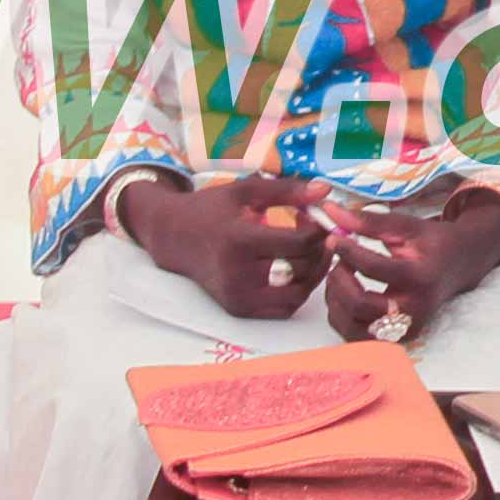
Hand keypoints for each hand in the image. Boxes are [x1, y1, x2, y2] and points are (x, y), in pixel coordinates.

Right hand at [118, 171, 331, 321]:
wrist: (174, 237)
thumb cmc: (211, 210)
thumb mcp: (246, 191)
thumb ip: (288, 190)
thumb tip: (325, 190)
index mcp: (240, 240)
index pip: (300, 243)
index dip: (319, 231)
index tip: (320, 219)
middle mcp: (238, 274)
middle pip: (302, 269)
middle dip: (319, 250)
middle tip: (319, 234)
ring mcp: (237, 296)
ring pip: (298, 295)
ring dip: (313, 275)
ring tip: (311, 253)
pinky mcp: (238, 309)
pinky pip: (282, 308)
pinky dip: (297, 291)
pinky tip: (295, 269)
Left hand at [318, 186, 499, 351]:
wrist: (458, 266)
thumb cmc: (431, 243)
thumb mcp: (405, 226)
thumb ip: (368, 221)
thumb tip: (331, 212)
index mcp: (420, 277)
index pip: (373, 268)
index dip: (347, 251)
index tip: (333, 239)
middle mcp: (414, 309)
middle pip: (359, 304)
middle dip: (339, 280)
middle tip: (337, 260)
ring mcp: (405, 329)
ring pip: (351, 325)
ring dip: (336, 299)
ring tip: (340, 275)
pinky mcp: (396, 339)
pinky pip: (354, 335)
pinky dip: (340, 315)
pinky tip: (345, 293)